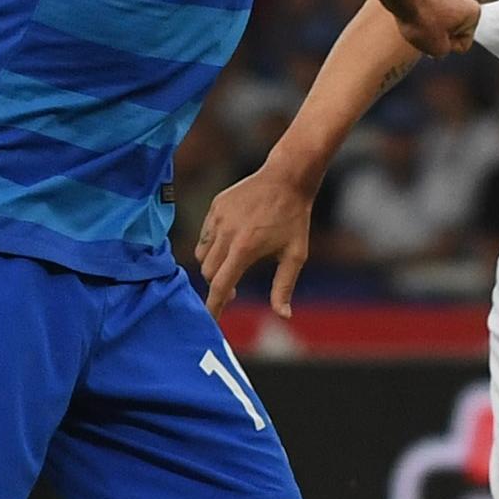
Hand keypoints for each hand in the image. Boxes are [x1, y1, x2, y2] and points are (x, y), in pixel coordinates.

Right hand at [198, 167, 315, 318]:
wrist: (287, 178)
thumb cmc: (294, 218)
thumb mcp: (295, 255)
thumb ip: (284, 287)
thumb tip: (283, 315)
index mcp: (244, 248)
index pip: (220, 285)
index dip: (213, 306)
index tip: (210, 320)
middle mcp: (226, 233)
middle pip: (208, 272)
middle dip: (218, 286)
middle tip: (234, 293)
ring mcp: (218, 217)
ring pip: (203, 255)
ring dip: (214, 267)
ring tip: (233, 267)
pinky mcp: (215, 206)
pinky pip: (205, 235)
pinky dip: (212, 247)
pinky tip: (231, 245)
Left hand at [395, 0, 481, 60]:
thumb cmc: (421, 20)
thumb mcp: (437, 48)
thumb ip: (446, 50)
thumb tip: (441, 43)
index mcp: (474, 12)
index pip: (462, 45)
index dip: (446, 47)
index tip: (434, 36)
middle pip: (453, 30)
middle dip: (439, 35)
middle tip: (424, 31)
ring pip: (441, 18)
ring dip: (430, 24)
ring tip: (417, 22)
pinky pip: (430, 7)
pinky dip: (423, 13)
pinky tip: (411, 13)